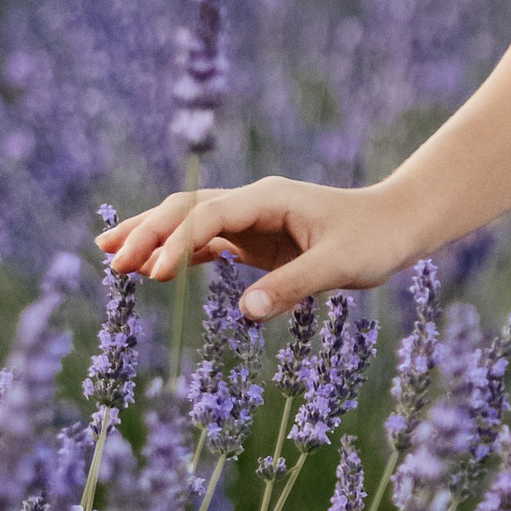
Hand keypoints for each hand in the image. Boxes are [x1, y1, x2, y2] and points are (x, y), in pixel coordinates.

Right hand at [95, 177, 412, 322]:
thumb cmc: (375, 239)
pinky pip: (209, 243)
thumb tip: (245, 311)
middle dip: (147, 233)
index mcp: (268, 200)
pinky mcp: (257, 240)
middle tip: (110, 259)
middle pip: (186, 210)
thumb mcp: (340, 265)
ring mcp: (253, 220)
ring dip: (153, 239)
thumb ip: (292, 286)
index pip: (208, 216)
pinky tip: (152, 270)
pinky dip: (180, 254)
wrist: (399, 225)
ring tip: (111, 258)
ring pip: (190, 223)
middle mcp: (254, 204)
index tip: (155, 274)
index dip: (177, 243)